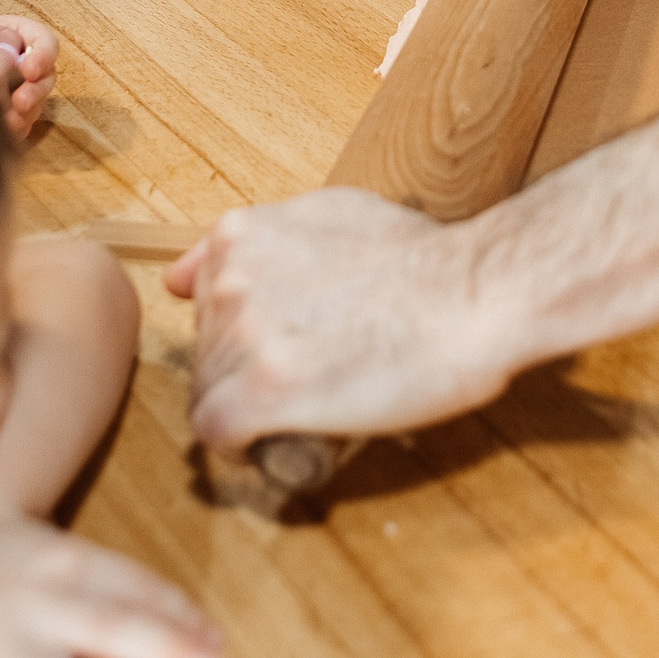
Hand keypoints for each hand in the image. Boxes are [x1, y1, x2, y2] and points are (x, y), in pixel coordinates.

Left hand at [165, 189, 512, 455]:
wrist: (474, 294)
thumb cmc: (423, 259)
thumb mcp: (332, 213)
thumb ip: (262, 237)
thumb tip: (185, 273)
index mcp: (241, 236)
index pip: (202, 300)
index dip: (242, 330)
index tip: (276, 343)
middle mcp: (229, 281)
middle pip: (207, 350)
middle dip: (247, 370)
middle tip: (309, 376)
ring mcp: (242, 337)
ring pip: (210, 393)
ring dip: (250, 407)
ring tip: (310, 404)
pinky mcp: (261, 394)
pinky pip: (217, 432)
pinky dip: (241, 444)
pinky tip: (279, 438)